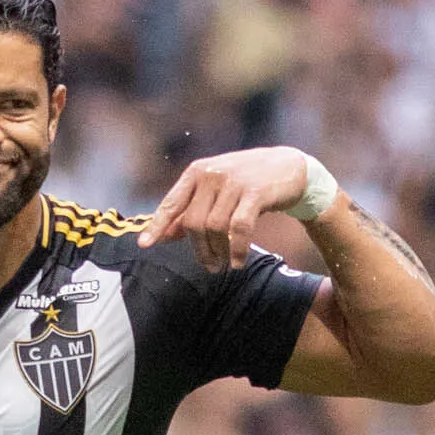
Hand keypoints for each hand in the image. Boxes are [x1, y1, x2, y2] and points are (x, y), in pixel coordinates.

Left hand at [139, 146, 318, 271]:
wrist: (289, 167)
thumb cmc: (247, 183)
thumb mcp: (215, 191)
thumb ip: (190, 210)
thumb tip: (163, 235)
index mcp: (197, 172)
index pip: (171, 203)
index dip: (157, 225)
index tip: (145, 245)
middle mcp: (212, 174)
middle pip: (194, 222)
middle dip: (199, 250)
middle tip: (209, 266)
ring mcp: (233, 181)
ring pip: (215, 227)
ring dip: (219, 252)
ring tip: (224, 265)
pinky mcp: (255, 192)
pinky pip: (239, 228)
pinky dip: (237, 249)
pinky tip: (238, 261)